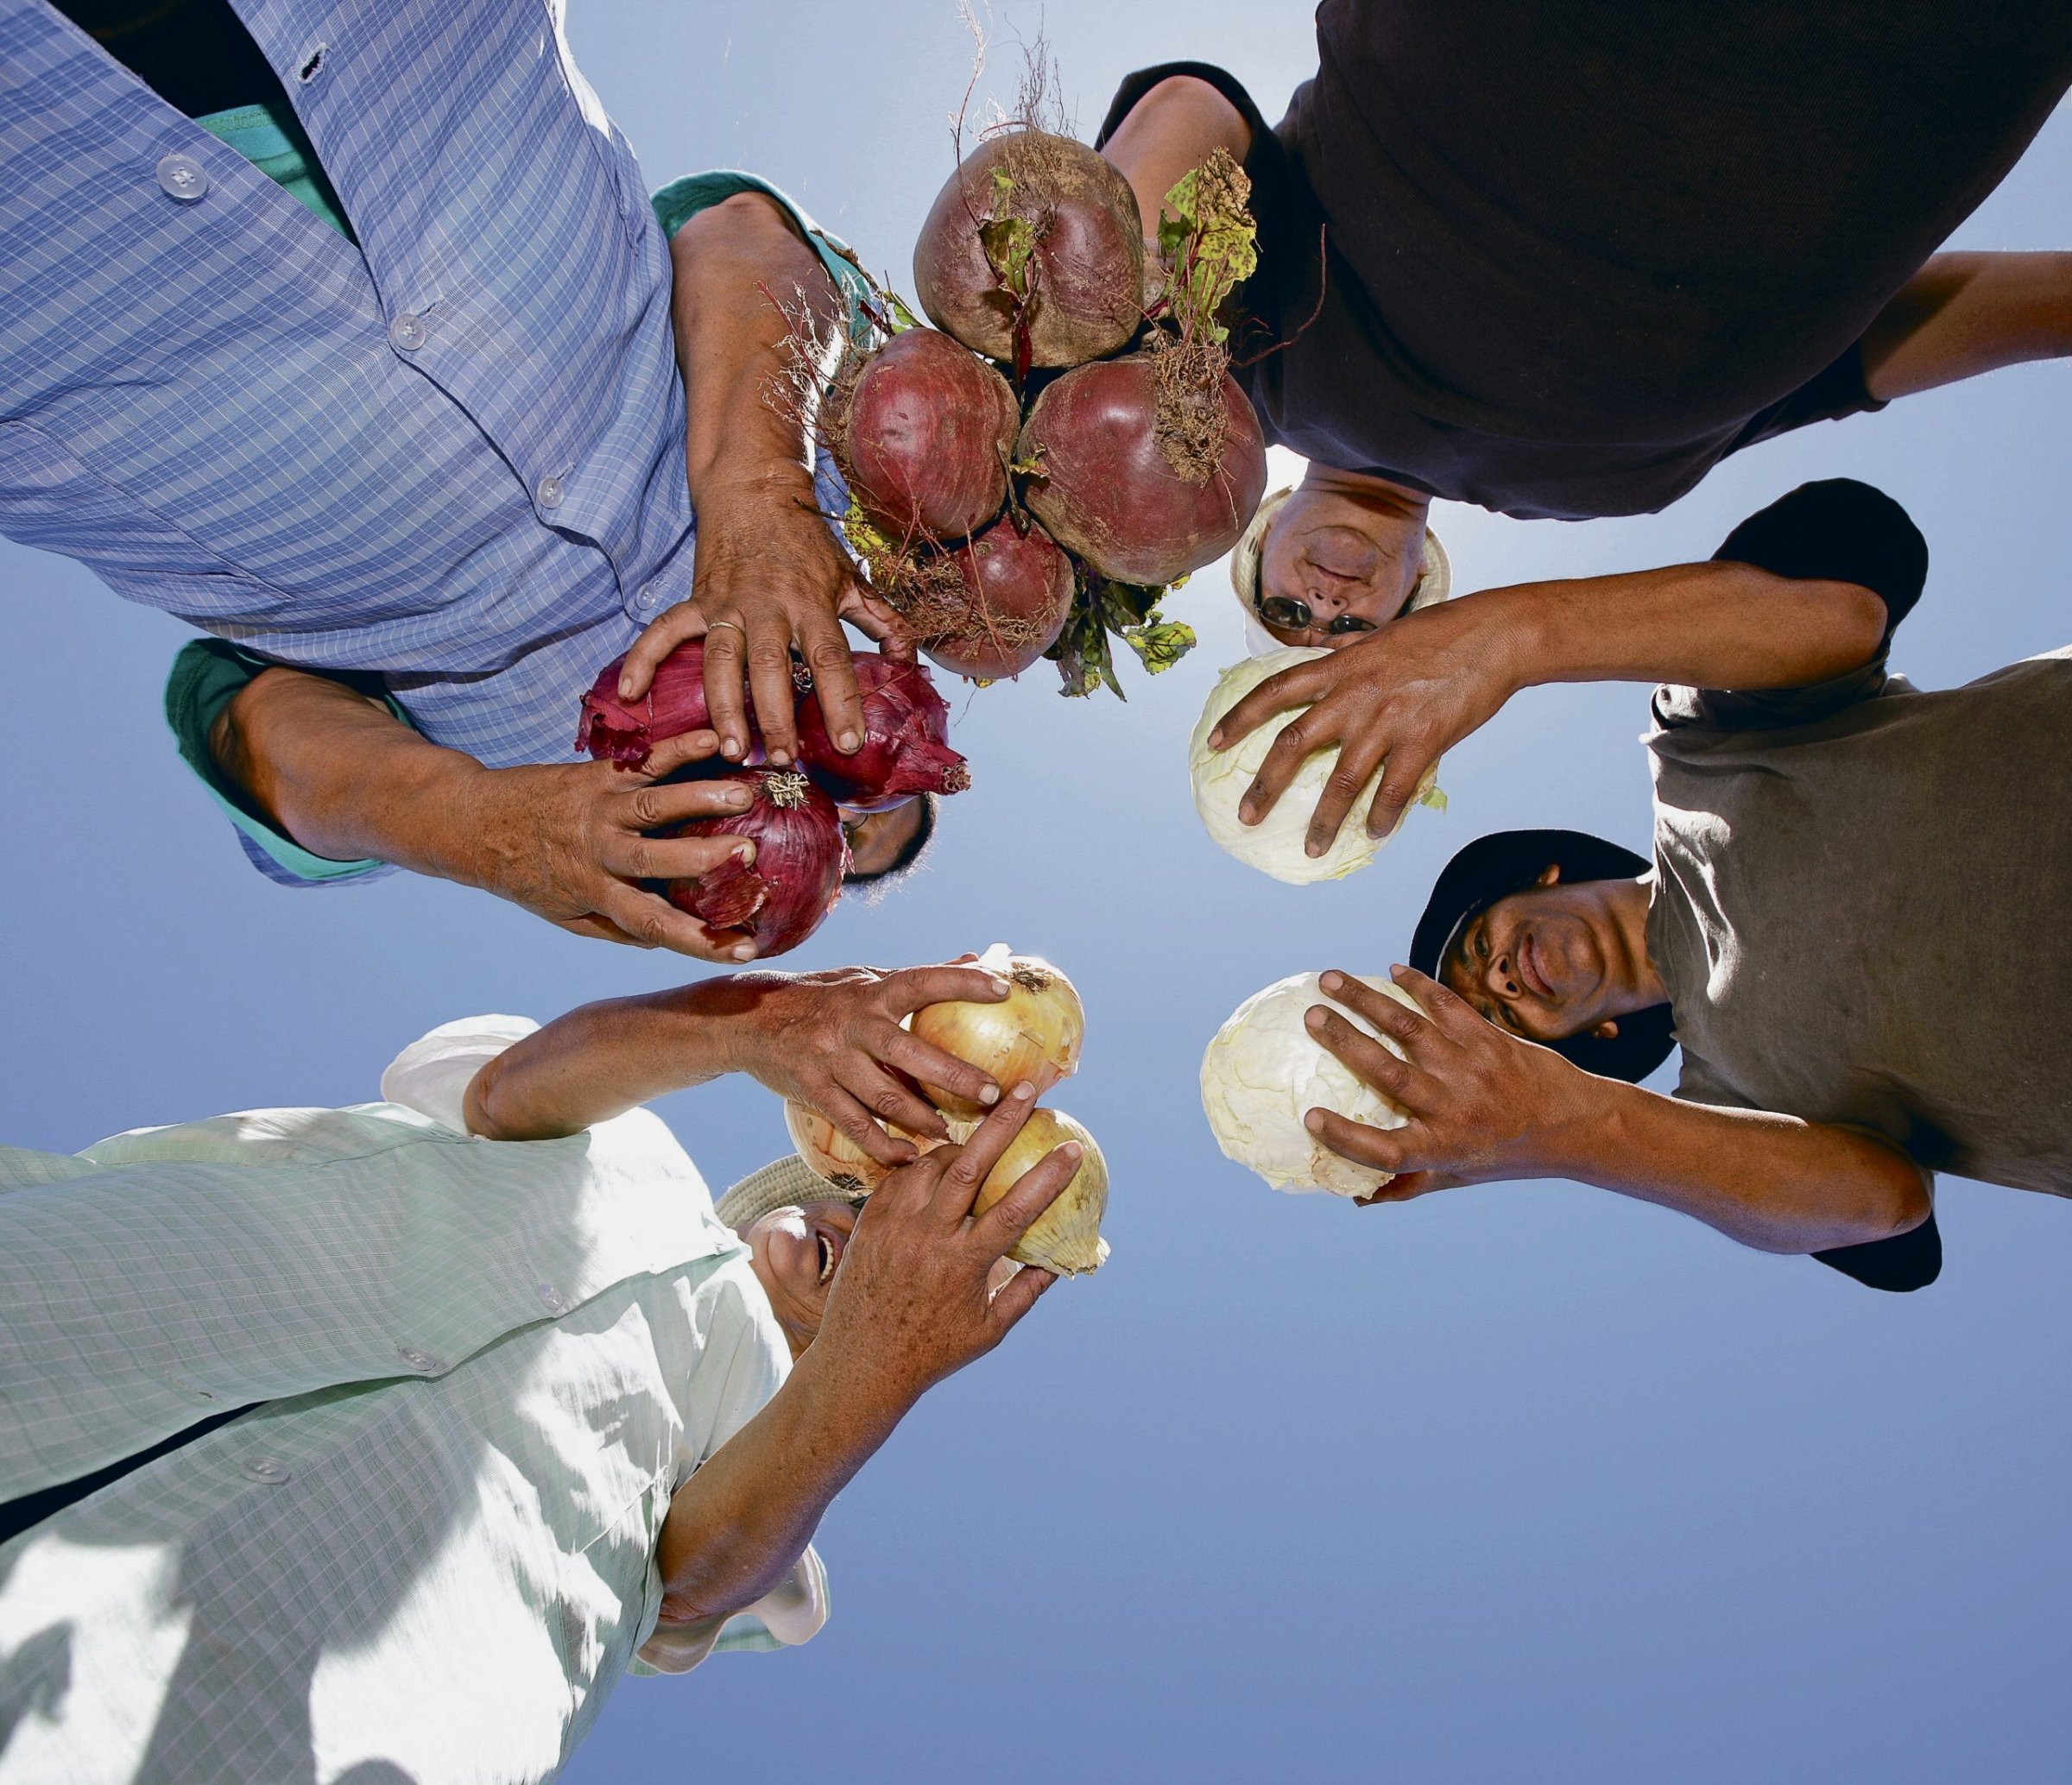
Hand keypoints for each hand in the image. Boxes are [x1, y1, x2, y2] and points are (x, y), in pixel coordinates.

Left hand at [456, 730, 763, 957]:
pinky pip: (643, 761)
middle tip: (749, 854)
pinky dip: (678, 748)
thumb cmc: (527, 875)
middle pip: (655, 858)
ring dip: (699, 798)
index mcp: (595, 893)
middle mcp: (598, 852)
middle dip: (704, 858)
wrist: (473, 823)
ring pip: (653, 804)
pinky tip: (712, 740)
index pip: (653, 925)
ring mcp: (599, 809)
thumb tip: (664, 941)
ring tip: (743, 792)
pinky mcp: (597, 774)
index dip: (699, 940)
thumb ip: (614, 928)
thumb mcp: (565, 914)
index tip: (746, 951)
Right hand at [615, 482, 909, 768]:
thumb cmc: (806, 543)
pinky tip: (631, 695)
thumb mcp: (850, 578)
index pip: (832, 660)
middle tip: (783, 758)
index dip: (842, 703)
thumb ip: (881, 621)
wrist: (756, 490)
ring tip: (730, 749)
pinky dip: (644, 660)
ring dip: (723, 706)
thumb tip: (909, 662)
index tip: (848, 744)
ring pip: (721, 659)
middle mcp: (769, 606)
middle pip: (771, 667)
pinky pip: (664, 631)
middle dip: (776, 715)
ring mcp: (728, 603)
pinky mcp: (697, 599)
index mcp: (812, 604)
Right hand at [714, 960, 1013, 1162]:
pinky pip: (853, 1124)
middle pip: (909, 1051)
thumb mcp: (865, 978)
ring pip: (883, 1096)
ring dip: (922, 1118)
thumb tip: (975, 956)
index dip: (962, 982)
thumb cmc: (823, 997)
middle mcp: (852, 1023)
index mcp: (871, 990)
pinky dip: (882, 1145)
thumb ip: (918, 975)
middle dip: (954, 1074)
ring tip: (951, 1132)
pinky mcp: (812, 1089)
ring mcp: (830, 1059)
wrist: (750, 1019)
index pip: (923, 981)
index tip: (1002, 990)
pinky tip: (907, 1156)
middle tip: (993, 1093)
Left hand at [812, 1083, 1075, 1404]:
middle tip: (1026, 1090)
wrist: (860, 1363)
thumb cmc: (932, 1352)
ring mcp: (895, 1227)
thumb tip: (1060, 1261)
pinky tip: (939, 1166)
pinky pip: (901, 1177)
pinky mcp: (869, 1221)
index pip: (1015, 1210)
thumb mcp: (989, 1330)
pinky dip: (924, 1166)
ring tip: (981, 1138)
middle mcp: (928, 1240)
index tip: (1073, 1147)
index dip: (1047, 1176)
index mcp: (964, 1266)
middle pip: (970, 1167)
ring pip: (932, 1165)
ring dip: (960, 1146)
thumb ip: (1026, 1291)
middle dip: (1002, 1122)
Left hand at [1206, 598, 1524, 855]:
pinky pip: (1394, 790)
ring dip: (1323, 821)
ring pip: (1342, 781)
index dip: (1240, 719)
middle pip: (1294, 744)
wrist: (1494, 635)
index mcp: (1340, 667)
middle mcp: (1354, 695)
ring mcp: (1387, 720)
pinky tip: (1374, 833)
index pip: (1274, 691)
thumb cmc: (1440, 634)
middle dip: (1265, 785)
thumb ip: (1348, 661)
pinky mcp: (1423, 740)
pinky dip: (1382, 816)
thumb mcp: (1380, 641)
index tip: (1213, 743)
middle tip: (1247, 817)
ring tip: (1311, 849)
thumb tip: (1326, 667)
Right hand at [1300, 966, 1601, 1200]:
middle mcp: (1453, 1107)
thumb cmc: (1506, 1153)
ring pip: (1409, 1027)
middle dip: (1344, 1041)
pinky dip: (1417, 984)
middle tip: (1309, 1017)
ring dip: (1366, 999)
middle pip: (1387, 1072)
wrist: (1575, 1124)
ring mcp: (1470, 1067)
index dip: (1345, 1137)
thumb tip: (1354, 1198)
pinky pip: (1445, 1004)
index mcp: (1441, 1148)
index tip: (1310, 1118)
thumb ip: (1408, 1182)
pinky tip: (1392, 970)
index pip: (1384, 1151)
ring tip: (1330, 979)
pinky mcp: (1487, 1038)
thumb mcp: (1458, 1175)